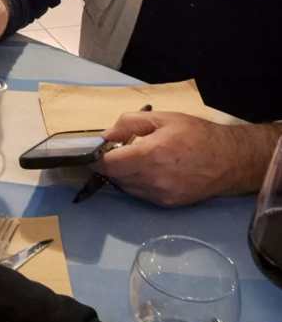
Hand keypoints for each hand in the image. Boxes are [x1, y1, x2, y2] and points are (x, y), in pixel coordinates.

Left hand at [99, 113, 280, 206]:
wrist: (229, 160)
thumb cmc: (196, 134)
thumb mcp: (161, 118)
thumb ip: (129, 123)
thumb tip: (105, 135)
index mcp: (150, 155)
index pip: (109, 164)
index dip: (96, 157)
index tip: (93, 149)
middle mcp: (153, 180)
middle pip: (115, 177)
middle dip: (110, 164)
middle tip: (116, 149)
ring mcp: (160, 195)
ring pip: (126, 187)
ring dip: (122, 174)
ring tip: (134, 158)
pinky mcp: (167, 204)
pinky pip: (140, 194)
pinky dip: (136, 182)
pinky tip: (147, 170)